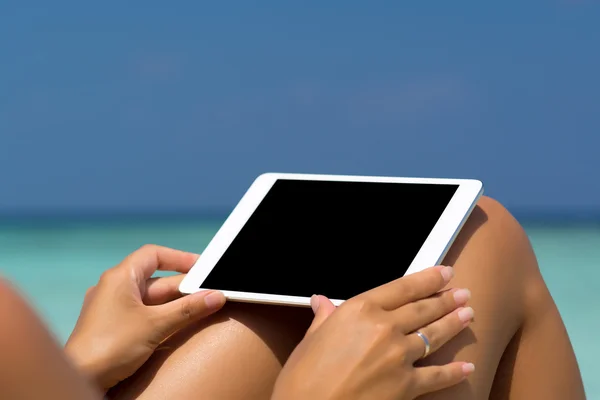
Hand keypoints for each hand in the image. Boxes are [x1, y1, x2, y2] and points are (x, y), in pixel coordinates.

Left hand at [64, 245, 225, 390]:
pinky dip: (163, 315)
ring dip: (175, 303)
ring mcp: (112, 308)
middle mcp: (114, 288)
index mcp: (119, 278)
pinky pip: (143, 313)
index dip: (179, 258)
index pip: (153, 255)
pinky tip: (178, 323)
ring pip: (151, 299)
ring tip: (201, 307)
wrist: (80, 378)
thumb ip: (188, 309)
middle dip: (184, 286)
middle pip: (156, 279)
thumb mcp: (156, 325)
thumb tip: (216, 296)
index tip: (202, 266)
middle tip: (210, 293)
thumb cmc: (110, 346)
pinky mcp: (113, 327)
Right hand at [272, 266, 474, 399]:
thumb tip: (322, 302)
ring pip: (435, 335)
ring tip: (468, 314)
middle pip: (424, 308)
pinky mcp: (406, 387)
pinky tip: (467, 367)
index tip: (444, 272)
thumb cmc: (303, 379)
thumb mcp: (311, 339)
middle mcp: (383, 328)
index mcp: (359, 310)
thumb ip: (325, 318)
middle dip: (447, 299)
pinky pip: (437, 376)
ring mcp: (398, 357)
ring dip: (454, 323)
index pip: (403, 287)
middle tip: (463, 292)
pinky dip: (454, 372)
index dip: (428, 278)